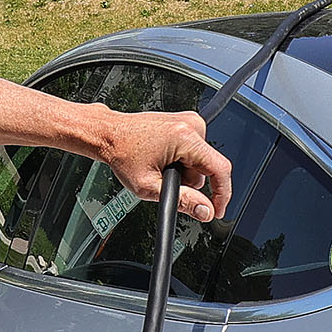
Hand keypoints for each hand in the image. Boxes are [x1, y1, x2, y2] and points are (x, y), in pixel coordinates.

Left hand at [95, 108, 232, 224]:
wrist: (109, 134)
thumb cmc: (122, 153)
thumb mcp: (149, 186)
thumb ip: (182, 201)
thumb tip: (205, 211)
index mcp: (185, 137)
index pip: (220, 169)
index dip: (222, 194)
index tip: (216, 209)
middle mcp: (191, 124)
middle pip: (208, 168)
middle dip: (190, 182)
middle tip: (164, 182)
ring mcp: (189, 121)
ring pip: (200, 161)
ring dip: (183, 172)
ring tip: (158, 167)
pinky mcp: (185, 122)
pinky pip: (194, 151)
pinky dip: (182, 161)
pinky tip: (162, 159)